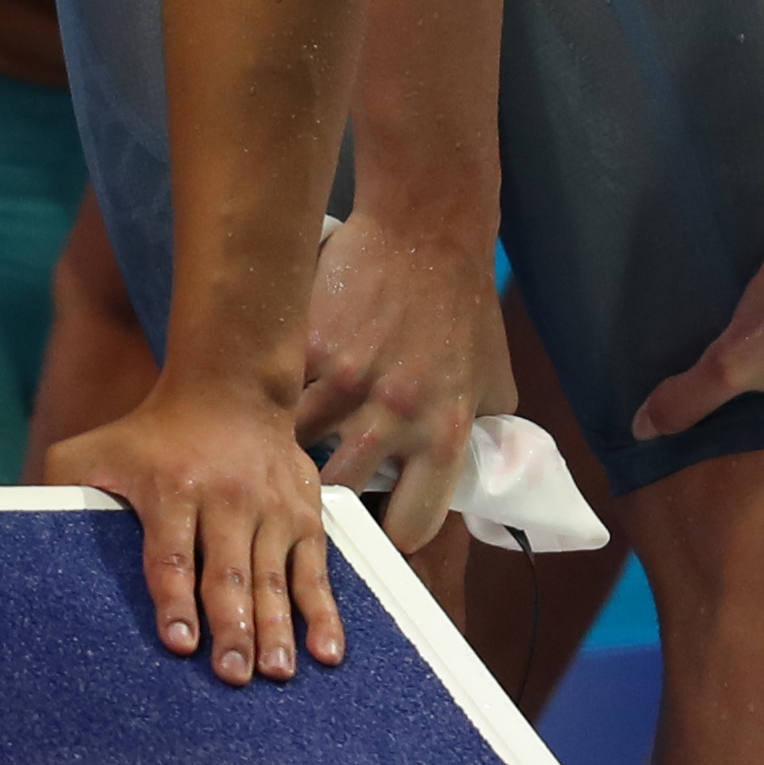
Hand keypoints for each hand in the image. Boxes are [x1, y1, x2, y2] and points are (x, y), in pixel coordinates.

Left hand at [45, 373, 348, 684]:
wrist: (232, 386)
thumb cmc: (153, 433)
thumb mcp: (98, 446)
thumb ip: (64, 486)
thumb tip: (19, 529)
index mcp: (171, 489)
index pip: (172, 554)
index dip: (175, 599)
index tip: (180, 642)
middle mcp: (224, 500)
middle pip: (228, 573)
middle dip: (232, 627)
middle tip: (233, 675)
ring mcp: (269, 509)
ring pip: (273, 577)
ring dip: (277, 628)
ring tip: (276, 673)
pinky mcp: (303, 515)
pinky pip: (315, 570)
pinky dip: (323, 612)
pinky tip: (327, 652)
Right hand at [297, 210, 513, 553]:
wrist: (427, 229)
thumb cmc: (464, 310)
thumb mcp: (493, 382)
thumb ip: (479, 439)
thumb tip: (474, 487)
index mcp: (444, 434)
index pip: (412, 526)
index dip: (392, 535)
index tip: (379, 528)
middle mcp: (394, 414)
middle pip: (337, 495)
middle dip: (324, 498)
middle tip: (316, 492)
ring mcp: (345, 379)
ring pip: (294, 447)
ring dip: (288, 450)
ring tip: (280, 452)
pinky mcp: (310, 345)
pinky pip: (280, 392)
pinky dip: (275, 400)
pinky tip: (270, 400)